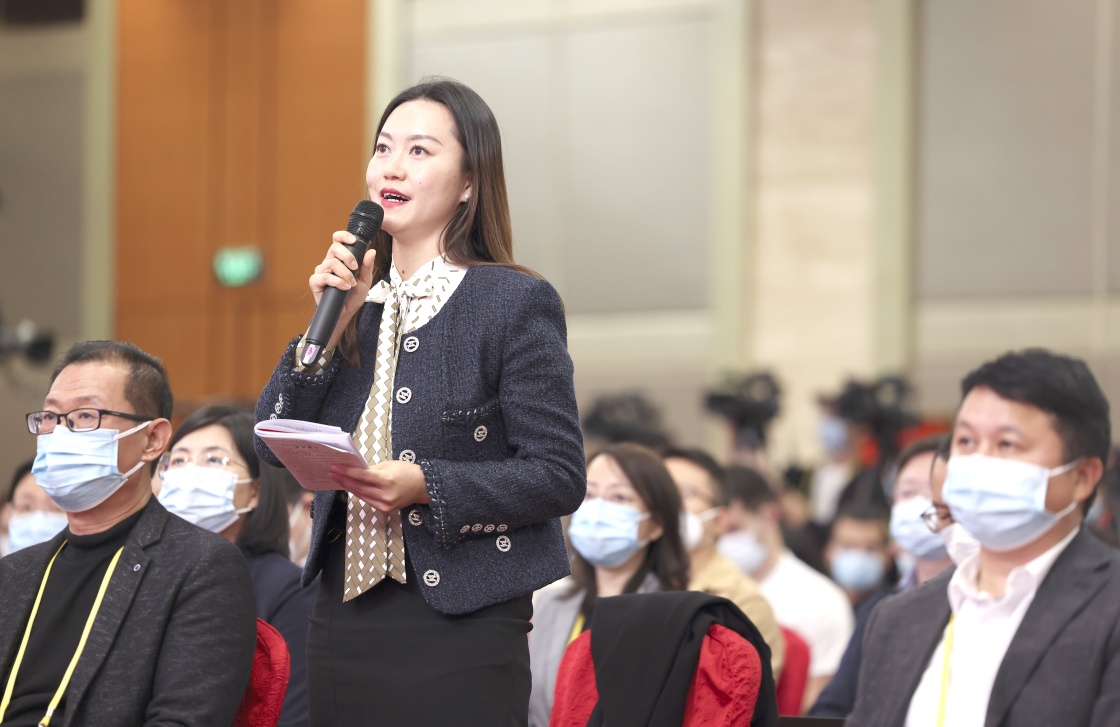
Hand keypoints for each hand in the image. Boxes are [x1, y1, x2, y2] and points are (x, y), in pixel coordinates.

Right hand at [308, 232, 376, 346]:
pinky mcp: (315, 282)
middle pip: (334, 248)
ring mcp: (321, 272)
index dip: (343, 236)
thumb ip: (367, 265)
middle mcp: (329, 262)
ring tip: (351, 284)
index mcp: (340, 259)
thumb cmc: (353, 296)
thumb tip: (371, 251)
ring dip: (345, 274)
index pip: (337, 240)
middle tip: (355, 268)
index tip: (353, 241)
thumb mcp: (365, 280)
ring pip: (331, 263)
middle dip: (347, 256)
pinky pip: (324, 276)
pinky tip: (344, 287)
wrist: (346, 312)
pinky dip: (337, 281)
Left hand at [330, 460, 429, 511]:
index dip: (346, 472)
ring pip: (361, 495)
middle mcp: (385, 494)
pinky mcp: (385, 509)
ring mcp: (385, 504)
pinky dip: (359, 493)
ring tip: (338, 479)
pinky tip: (351, 487)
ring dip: (348, 487)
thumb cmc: (407, 471)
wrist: (422, 486)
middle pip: (358, 487)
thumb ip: (372, 469)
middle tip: (332, 473)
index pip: (361, 476)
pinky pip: (368, 500)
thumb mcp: (389, 465)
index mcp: (387, 480)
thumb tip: (355, 470)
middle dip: (343, 479)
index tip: (335, 468)